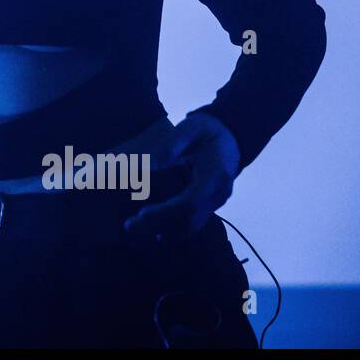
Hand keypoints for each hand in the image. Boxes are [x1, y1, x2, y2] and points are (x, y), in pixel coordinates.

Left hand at [117, 111, 240, 241]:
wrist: (230, 137)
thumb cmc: (207, 130)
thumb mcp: (191, 127)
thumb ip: (173, 144)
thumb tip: (154, 163)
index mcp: (215, 174)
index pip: (190, 202)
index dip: (165, 211)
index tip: (141, 214)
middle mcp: (219, 193)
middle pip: (189, 219)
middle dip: (158, 224)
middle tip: (128, 226)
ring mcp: (216, 201)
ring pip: (192, 226)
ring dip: (164, 230)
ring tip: (136, 229)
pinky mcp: (210, 205)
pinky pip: (194, 223)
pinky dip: (174, 229)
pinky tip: (153, 231)